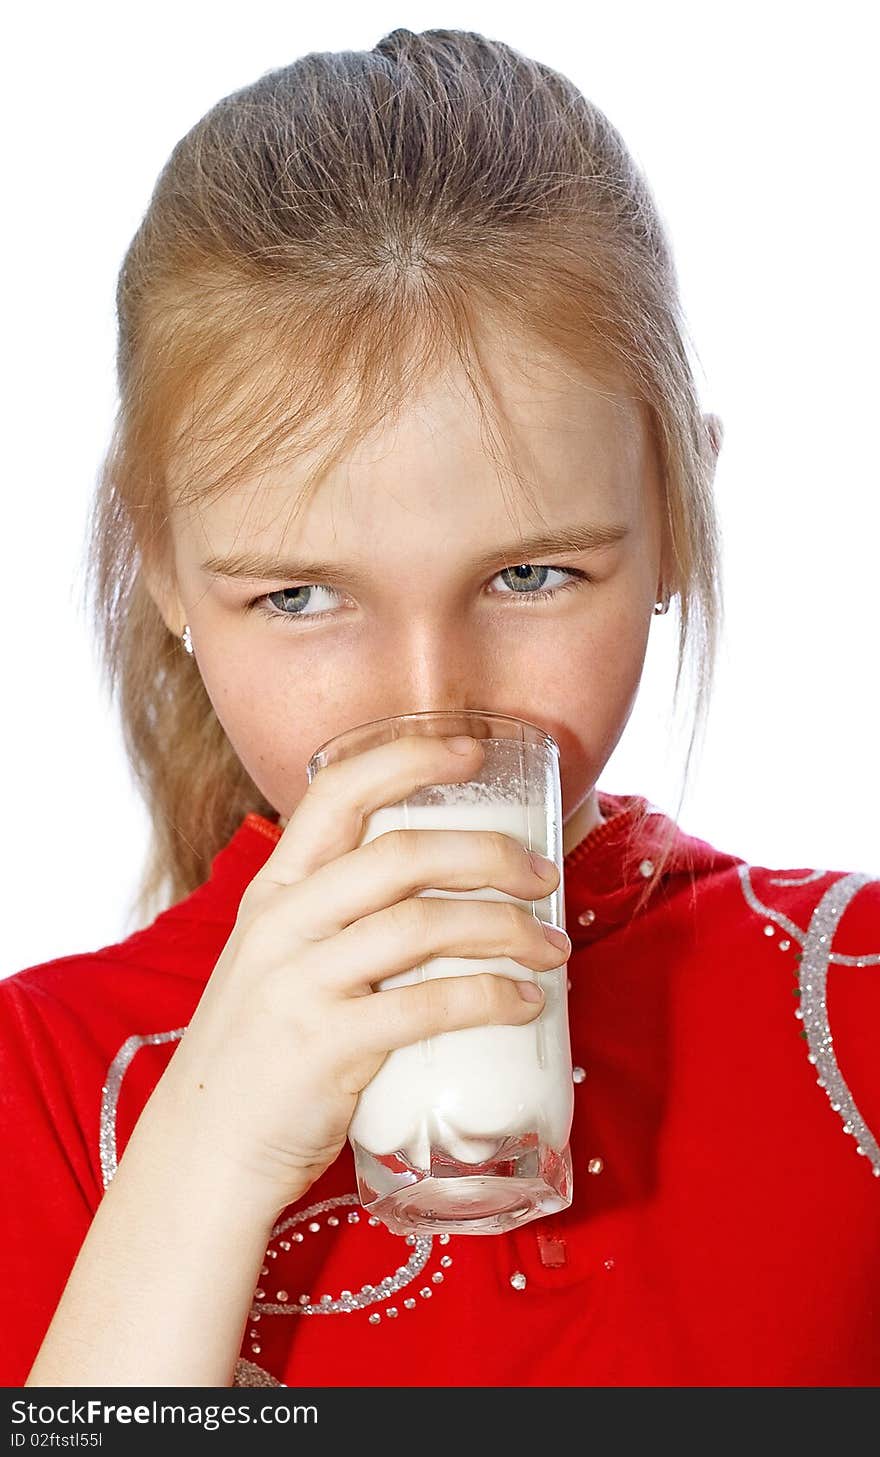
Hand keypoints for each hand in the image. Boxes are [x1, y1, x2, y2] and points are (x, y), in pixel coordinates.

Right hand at [156, 733, 566, 1217]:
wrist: (204, 1151)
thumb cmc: (262, 1052)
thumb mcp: (278, 960)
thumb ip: (337, 918)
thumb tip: (440, 888)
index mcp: (274, 891)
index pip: (338, 792)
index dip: (409, 759)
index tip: (474, 750)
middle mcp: (282, 923)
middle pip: (400, 854)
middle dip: (489, 853)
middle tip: (543, 874)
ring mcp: (299, 984)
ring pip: (422, 924)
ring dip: (505, 928)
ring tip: (552, 946)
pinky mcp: (324, 1047)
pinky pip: (425, 1006)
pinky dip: (488, 997)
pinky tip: (525, 1003)